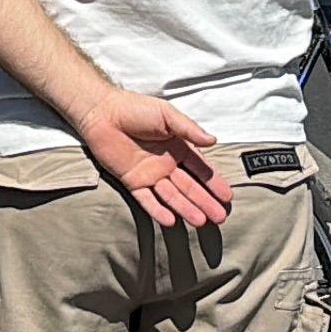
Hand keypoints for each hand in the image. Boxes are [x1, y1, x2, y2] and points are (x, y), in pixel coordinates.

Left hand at [76, 89, 231, 228]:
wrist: (103, 112)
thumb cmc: (136, 109)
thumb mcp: (166, 114)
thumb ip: (189, 129)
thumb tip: (213, 140)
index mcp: (178, 147)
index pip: (200, 169)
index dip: (214, 182)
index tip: (228, 197)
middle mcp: (166, 164)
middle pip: (189, 187)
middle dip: (205, 202)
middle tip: (220, 217)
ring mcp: (150, 175)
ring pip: (172, 196)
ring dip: (186, 209)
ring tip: (202, 223)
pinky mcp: (132, 182)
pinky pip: (147, 200)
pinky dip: (158, 211)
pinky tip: (171, 221)